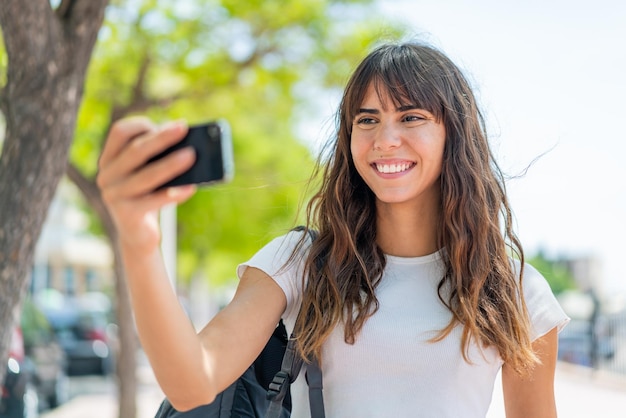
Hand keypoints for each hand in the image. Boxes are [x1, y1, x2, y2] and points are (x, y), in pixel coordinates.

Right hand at [97, 116, 196, 252]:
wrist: (138, 234)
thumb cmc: (149, 195)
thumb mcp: (150, 173)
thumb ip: (160, 157)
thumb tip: (188, 144)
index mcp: (109, 159)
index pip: (120, 132)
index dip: (142, 125)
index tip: (166, 123)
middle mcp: (106, 175)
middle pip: (135, 151)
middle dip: (161, 138)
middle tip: (183, 128)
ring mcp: (113, 196)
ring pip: (146, 176)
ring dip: (170, 164)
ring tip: (192, 155)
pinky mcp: (126, 215)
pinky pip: (154, 200)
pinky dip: (174, 193)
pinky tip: (191, 188)